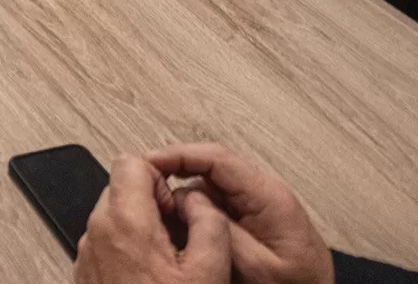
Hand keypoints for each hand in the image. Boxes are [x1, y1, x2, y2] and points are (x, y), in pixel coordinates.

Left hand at [76, 156, 231, 283]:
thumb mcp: (210, 271)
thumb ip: (208, 222)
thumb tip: (198, 200)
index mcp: (125, 222)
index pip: (131, 161)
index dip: (160, 178)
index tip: (177, 207)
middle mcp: (97, 233)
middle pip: (120, 187)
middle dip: (151, 203)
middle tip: (178, 237)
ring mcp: (87, 254)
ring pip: (113, 216)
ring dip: (141, 228)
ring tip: (168, 264)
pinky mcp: (86, 273)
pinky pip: (107, 243)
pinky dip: (128, 249)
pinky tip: (151, 278)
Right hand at [146, 145, 333, 283]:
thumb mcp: (255, 264)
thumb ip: (219, 227)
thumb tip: (186, 198)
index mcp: (268, 196)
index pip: (216, 157)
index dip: (178, 154)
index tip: (149, 161)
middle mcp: (263, 194)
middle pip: (208, 171)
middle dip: (178, 182)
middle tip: (153, 201)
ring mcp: (258, 206)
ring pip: (209, 190)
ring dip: (187, 204)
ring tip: (172, 228)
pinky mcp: (253, 219)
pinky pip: (217, 207)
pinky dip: (198, 217)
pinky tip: (191, 237)